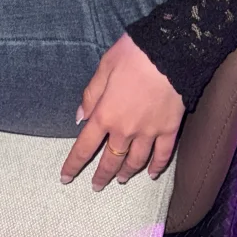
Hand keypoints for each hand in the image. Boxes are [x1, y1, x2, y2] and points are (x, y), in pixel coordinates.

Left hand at [60, 33, 184, 191]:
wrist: (170, 51)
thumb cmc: (134, 54)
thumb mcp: (104, 66)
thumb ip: (91, 94)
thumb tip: (80, 117)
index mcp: (105, 114)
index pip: (84, 147)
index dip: (74, 164)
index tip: (66, 178)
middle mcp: (125, 129)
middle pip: (111, 160)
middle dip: (101, 175)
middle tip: (96, 186)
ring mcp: (149, 132)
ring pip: (135, 161)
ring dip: (126, 172)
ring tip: (121, 179)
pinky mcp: (169, 128)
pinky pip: (162, 154)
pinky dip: (156, 166)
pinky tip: (152, 174)